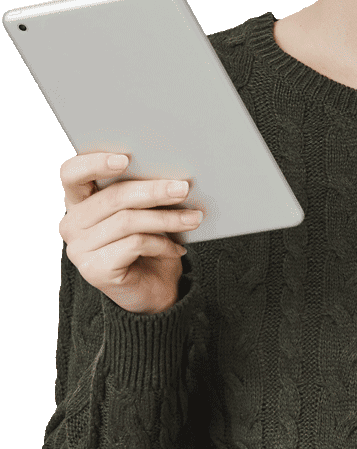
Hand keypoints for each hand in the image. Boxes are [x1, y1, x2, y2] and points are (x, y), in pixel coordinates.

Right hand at [58, 152, 202, 314]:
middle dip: (153, 191)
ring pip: (128, 221)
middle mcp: (72, 224)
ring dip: (167, 218)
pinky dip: (162, 244)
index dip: (94, 163)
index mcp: (79, 202)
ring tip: (194, 218)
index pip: (72, 174)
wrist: (153, 289)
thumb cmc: (149, 243)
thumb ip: (143, 192)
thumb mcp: (145, 212)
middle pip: (112, 197)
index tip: (125, 159)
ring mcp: (79, 249)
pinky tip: (177, 248)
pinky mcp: (94, 270)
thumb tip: (170, 174)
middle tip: (183, 188)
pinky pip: (135, 244)